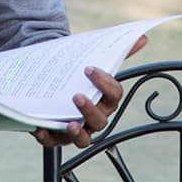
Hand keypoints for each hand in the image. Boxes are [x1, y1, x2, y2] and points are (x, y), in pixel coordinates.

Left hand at [32, 35, 147, 148]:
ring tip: (69, 124)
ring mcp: (78, 129)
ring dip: (77, 133)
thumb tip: (142, 38)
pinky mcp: (58, 136)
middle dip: (90, 110)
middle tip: (76, 96)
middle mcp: (95, 117)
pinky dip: (48, 138)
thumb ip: (117, 53)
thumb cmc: (80, 76)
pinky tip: (39, 129)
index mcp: (106, 100)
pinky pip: (54, 142)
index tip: (88, 69)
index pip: (114, 95)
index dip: (104, 83)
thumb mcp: (95, 61)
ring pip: (83, 139)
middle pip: (100, 121)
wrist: (57, 82)